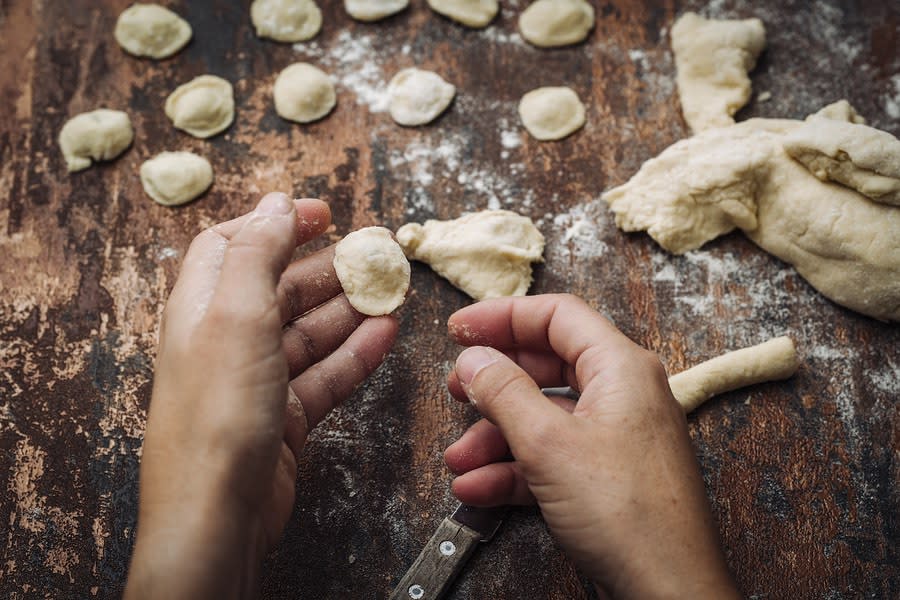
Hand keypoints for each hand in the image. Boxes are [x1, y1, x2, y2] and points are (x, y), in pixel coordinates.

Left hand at [125, 193, 397, 599]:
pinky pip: (325, 374)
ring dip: (349, 311)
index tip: (323, 213)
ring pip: (308, 332)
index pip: (234, 245)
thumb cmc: (216, 416)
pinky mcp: (283, 417)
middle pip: (279, 288)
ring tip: (391, 292)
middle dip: (327, 269)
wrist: (218, 516)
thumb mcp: (236, 316)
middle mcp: (226, 340)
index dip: (275, 223)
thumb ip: (256, 253)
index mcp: (202, 307)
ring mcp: (256, 381)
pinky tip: (385, 337)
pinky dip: (355, 355)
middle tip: (374, 255)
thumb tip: (273, 201)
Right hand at [443, 294, 738, 599]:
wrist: (668, 591)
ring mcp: (616, 438)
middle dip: (494, 384)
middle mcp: (622, 396)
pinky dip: (514, 470)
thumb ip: (504, 392)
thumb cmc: (630, 515)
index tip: (460, 329)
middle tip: (456, 389)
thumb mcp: (548, 444)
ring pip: (544, 418)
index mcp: (620, 368)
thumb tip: (473, 359)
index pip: (557, 316)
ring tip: (459, 459)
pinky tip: (479, 488)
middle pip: (546, 367)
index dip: (503, 317)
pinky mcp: (607, 478)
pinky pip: (553, 458)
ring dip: (495, 437)